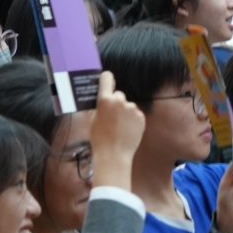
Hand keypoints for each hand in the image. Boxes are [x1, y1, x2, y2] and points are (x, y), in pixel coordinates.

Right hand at [87, 71, 145, 190]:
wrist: (113, 154)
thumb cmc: (99, 138)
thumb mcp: (91, 120)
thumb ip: (96, 106)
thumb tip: (97, 97)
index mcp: (104, 100)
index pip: (107, 78)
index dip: (106, 79)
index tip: (107, 80)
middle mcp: (119, 101)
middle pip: (118, 95)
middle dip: (115, 102)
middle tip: (111, 116)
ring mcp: (132, 108)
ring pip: (127, 106)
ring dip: (125, 112)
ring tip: (119, 127)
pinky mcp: (140, 116)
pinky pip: (135, 114)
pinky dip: (132, 120)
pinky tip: (126, 130)